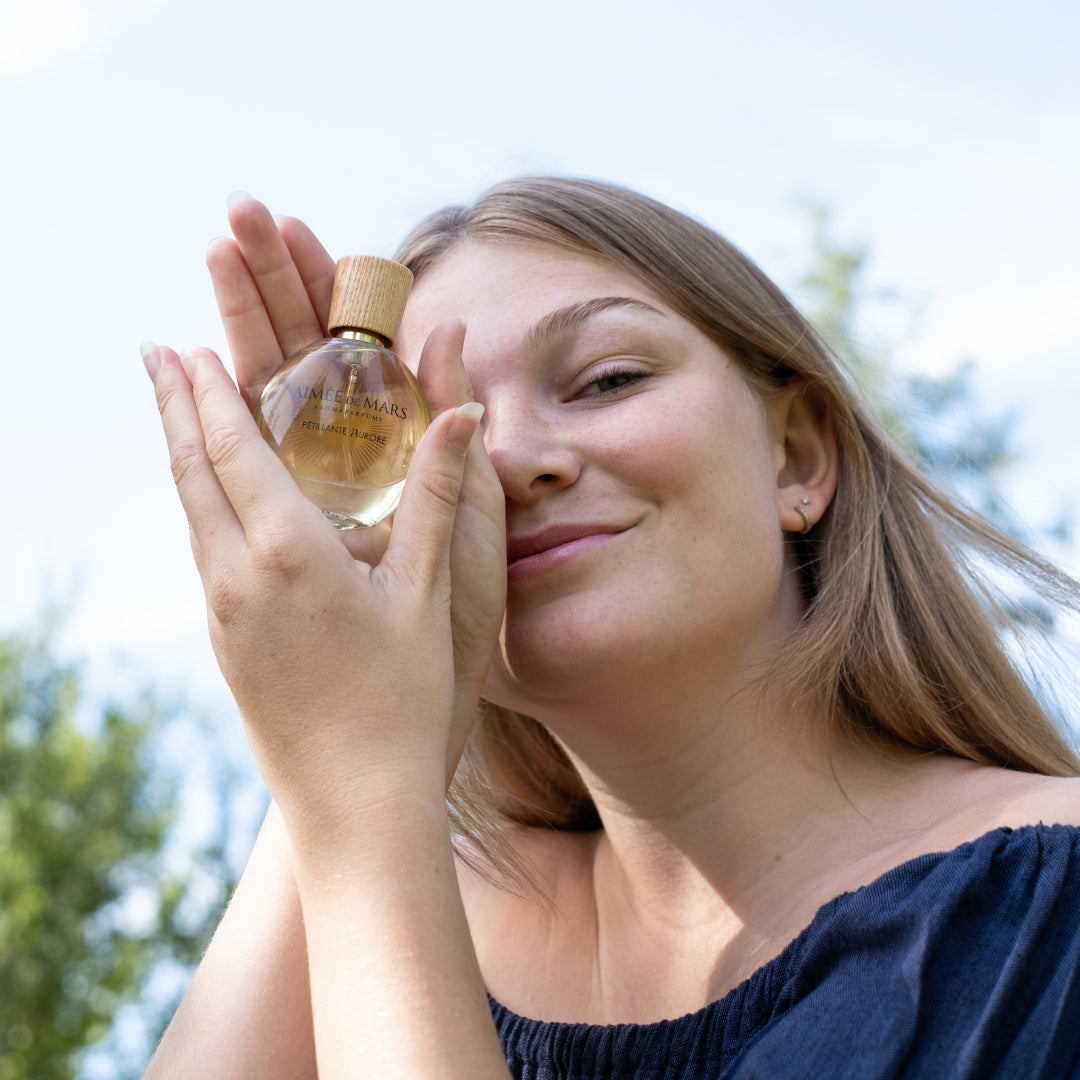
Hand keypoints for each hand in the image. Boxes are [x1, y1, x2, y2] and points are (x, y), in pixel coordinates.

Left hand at [143, 339, 487, 832]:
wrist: (356, 805)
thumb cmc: (405, 700)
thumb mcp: (430, 594)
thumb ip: (438, 495)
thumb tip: (462, 412)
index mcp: (288, 554)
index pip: (232, 449)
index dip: (206, 392)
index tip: (185, 346)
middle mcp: (237, 579)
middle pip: (191, 472)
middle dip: (173, 406)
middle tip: (155, 354)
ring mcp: (222, 616)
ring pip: (190, 514)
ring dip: (181, 454)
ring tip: (176, 414)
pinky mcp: (224, 645)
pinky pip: (202, 553)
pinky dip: (199, 505)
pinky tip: (212, 504)